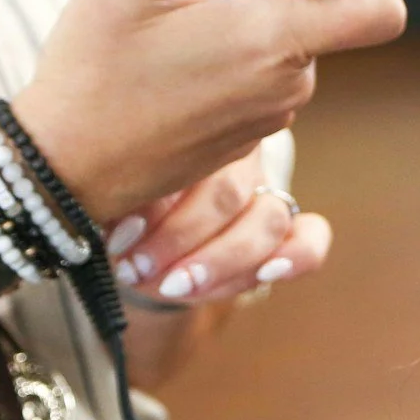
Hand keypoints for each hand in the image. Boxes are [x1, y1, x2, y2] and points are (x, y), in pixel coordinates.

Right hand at [10, 0, 407, 226]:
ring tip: (176, 28)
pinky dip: (233, 64)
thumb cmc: (91, 79)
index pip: (377, 10)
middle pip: (314, 18)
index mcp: (271, 40)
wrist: (66, 169)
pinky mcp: (248, 142)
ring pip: (284, 51)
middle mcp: (285, 85)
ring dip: (243, 27)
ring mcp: (269, 118)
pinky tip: (175, 65)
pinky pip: (262, 85)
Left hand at [105, 148, 330, 306]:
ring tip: (171, 286)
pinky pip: (311, 239)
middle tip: (134, 269)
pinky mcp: (286, 234)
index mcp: (190, 133)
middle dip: (178, 240)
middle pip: (228, 193)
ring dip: (218, 261)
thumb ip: (116, 200)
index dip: (155, 204)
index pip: (188, 160)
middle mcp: (237, 156)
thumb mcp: (109, 195)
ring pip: (268, 219)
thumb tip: (116, 225)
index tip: (116, 239)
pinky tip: (268, 273)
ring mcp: (266, 195)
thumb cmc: (119, 205)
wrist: (138, 235)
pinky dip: (296, 257)